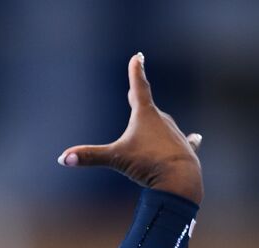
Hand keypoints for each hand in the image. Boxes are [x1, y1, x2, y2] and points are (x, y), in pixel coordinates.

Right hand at [58, 53, 203, 204]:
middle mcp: (162, 120)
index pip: (138, 87)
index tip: (138, 57)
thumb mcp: (116, 159)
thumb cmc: (148, 163)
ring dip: (155, 125)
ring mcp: (175, 134)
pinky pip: (185, 141)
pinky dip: (187, 140)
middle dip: (140, 99)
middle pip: (148, 107)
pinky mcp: (185, 149)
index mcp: (145, 115)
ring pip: (162, 125)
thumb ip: (90, 157)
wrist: (179, 178)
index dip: (136, 71)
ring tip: (152, 124)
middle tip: (136, 87)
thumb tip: (63, 159)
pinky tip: (195, 138)